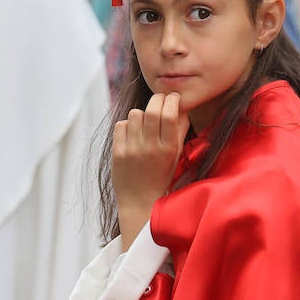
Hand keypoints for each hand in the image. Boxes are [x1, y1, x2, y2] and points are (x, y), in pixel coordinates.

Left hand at [113, 92, 188, 249]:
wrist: (140, 201)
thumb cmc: (162, 176)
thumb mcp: (176, 155)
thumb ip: (180, 130)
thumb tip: (182, 106)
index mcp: (169, 149)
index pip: (170, 114)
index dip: (172, 100)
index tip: (173, 98)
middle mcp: (150, 148)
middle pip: (152, 110)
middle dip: (157, 99)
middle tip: (160, 100)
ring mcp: (132, 150)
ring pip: (135, 114)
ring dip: (141, 113)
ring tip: (144, 122)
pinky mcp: (118, 152)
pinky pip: (121, 125)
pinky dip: (127, 125)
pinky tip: (132, 133)